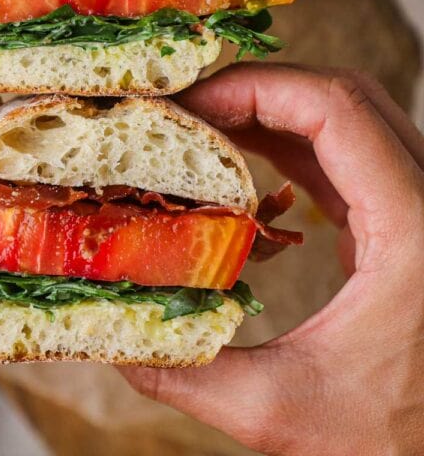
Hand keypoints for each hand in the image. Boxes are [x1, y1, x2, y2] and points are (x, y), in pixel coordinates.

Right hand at [121, 63, 423, 454]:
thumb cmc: (399, 440)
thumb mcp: (285, 414)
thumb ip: (193, 374)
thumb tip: (116, 339)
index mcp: (413, 229)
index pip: (336, 111)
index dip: (254, 90)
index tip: (189, 105)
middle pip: (343, 97)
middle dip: (255, 90)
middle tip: (186, 109)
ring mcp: (416, 204)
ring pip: (345, 116)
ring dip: (268, 111)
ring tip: (201, 125)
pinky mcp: (398, 218)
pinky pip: (341, 152)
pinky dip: (285, 141)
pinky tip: (238, 156)